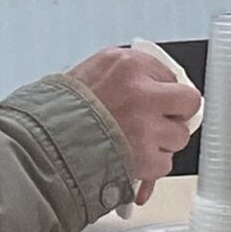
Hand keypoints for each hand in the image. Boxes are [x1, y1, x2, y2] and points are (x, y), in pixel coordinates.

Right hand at [68, 46, 201, 203]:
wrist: (42, 142)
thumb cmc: (62, 109)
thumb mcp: (94, 71)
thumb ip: (129, 74)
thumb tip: (159, 84)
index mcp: (129, 65)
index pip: (170, 75)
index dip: (162, 90)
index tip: (155, 99)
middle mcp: (142, 93)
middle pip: (188, 102)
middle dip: (177, 113)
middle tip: (160, 119)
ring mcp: (146, 126)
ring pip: (179, 136)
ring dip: (162, 142)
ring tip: (134, 141)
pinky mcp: (145, 157)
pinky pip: (165, 163)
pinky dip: (150, 166)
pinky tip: (130, 158)